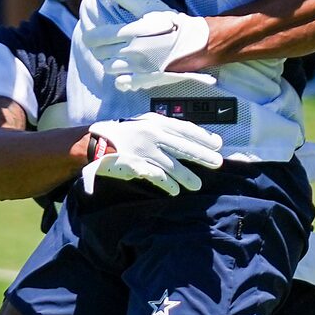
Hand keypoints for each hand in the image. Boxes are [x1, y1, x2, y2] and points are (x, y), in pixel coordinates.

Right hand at [82, 114, 224, 196]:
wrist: (97, 143)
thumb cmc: (124, 134)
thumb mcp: (145, 124)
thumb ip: (166, 129)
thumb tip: (191, 135)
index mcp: (156, 123)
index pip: (185, 129)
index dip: (203, 137)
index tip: (217, 144)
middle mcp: (152, 134)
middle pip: (183, 147)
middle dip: (202, 155)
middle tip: (217, 163)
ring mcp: (144, 150)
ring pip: (171, 164)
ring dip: (186, 176)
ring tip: (197, 185)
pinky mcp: (134, 164)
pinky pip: (155, 175)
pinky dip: (167, 184)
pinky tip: (175, 191)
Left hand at [102, 9, 218, 92]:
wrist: (195, 43)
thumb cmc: (172, 23)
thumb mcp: (149, 8)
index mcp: (130, 33)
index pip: (96, 38)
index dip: (91, 37)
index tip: (92, 36)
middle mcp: (130, 52)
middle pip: (100, 54)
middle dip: (100, 49)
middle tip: (107, 45)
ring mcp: (136, 68)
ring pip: (108, 68)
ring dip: (109, 62)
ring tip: (118, 56)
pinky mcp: (144, 79)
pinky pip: (121, 83)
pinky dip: (120, 78)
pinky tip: (125, 71)